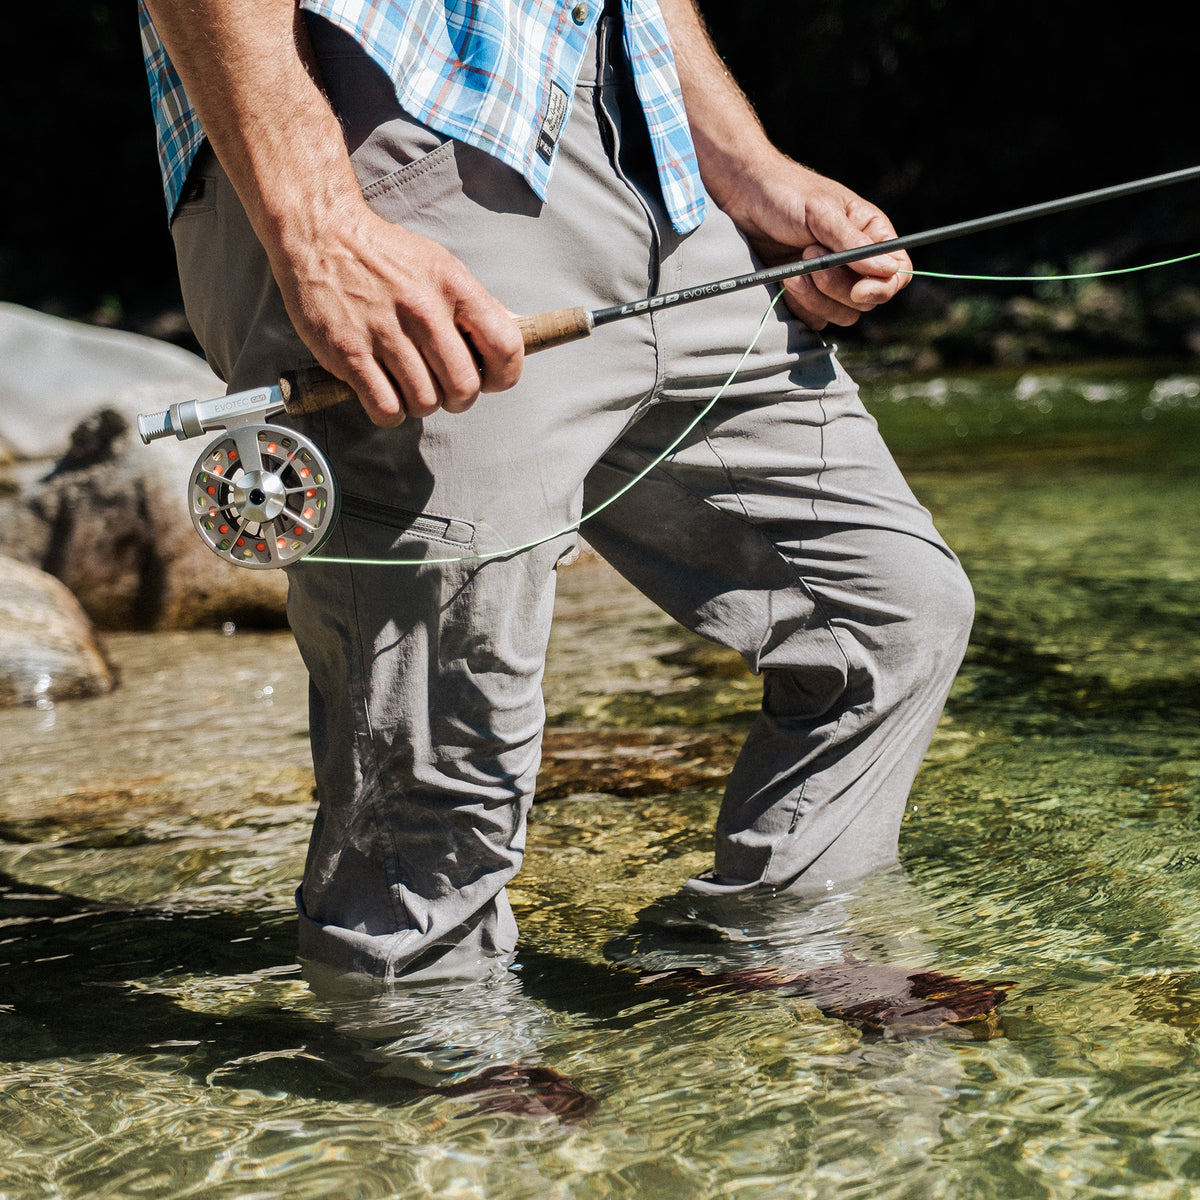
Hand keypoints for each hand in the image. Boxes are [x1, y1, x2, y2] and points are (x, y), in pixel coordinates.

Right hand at [272, 201, 523, 426]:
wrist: (319, 233)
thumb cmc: (384, 256)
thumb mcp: (440, 266)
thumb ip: (473, 306)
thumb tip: (508, 342)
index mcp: (453, 285)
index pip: (504, 347)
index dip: (502, 376)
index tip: (488, 380)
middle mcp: (422, 308)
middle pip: (464, 387)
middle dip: (458, 399)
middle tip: (442, 388)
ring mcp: (384, 331)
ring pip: (425, 403)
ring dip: (420, 404)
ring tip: (407, 384)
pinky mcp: (349, 352)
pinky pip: (386, 408)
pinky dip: (390, 413)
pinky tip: (385, 395)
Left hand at [725, 156, 911, 329]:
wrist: (745, 198)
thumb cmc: (787, 194)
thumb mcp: (821, 212)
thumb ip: (853, 243)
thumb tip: (888, 270)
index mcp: (871, 235)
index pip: (898, 273)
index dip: (883, 287)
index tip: (858, 289)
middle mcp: (857, 262)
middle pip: (868, 300)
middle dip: (837, 287)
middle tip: (809, 256)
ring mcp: (832, 281)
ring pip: (843, 314)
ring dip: (817, 298)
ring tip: (793, 269)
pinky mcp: (807, 295)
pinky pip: (815, 318)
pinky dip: (801, 306)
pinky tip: (785, 280)